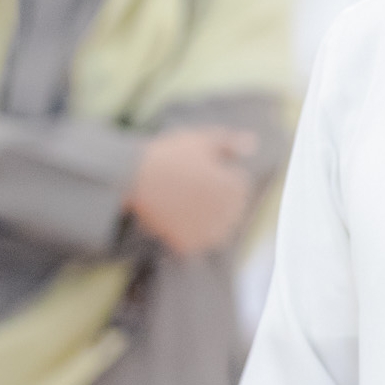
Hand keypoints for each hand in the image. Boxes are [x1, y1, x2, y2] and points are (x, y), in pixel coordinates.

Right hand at [127, 126, 256, 255]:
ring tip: (185, 204)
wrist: (132, 176)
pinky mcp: (188, 243)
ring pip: (219, 229)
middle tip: (189, 188)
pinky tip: (178, 220)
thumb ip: (229, 143)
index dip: (222, 176)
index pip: (240, 187)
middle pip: (232, 210)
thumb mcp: (200, 141)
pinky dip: (192, 235)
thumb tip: (253, 144)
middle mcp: (226, 212)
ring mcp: (207, 230)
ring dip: (209, 220)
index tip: (200, 171)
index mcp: (234, 187)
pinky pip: (198, 242)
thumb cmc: (167, 155)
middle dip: (217, 200)